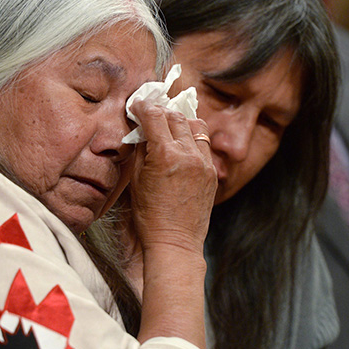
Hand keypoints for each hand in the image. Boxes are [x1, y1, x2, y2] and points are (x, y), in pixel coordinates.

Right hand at [129, 99, 216, 253]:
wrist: (175, 242)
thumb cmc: (150, 216)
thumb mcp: (136, 180)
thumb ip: (140, 150)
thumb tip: (141, 130)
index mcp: (165, 154)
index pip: (154, 115)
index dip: (143, 106)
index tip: (136, 106)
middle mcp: (188, 154)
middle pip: (175, 116)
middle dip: (160, 112)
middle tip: (149, 115)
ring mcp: (204, 163)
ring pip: (194, 125)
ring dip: (179, 121)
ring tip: (168, 128)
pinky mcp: (212, 172)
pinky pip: (204, 144)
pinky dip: (192, 138)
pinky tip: (181, 145)